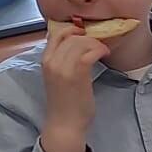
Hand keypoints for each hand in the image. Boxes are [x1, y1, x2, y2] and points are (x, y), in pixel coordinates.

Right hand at [40, 20, 107, 151]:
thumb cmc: (65, 102)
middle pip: (71, 36)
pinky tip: (105, 55)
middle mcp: (51, 61)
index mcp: (45, 60)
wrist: (65, 122)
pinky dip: (100, 50)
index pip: (56, 33)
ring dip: (96, 44)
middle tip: (99, 46)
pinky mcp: (77, 74)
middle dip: (89, 37)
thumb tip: (79, 46)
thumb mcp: (59, 76)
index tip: (86, 35)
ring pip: (81, 42)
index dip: (73, 29)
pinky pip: (90, 53)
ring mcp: (63, 67)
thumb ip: (63, 61)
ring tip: (103, 51)